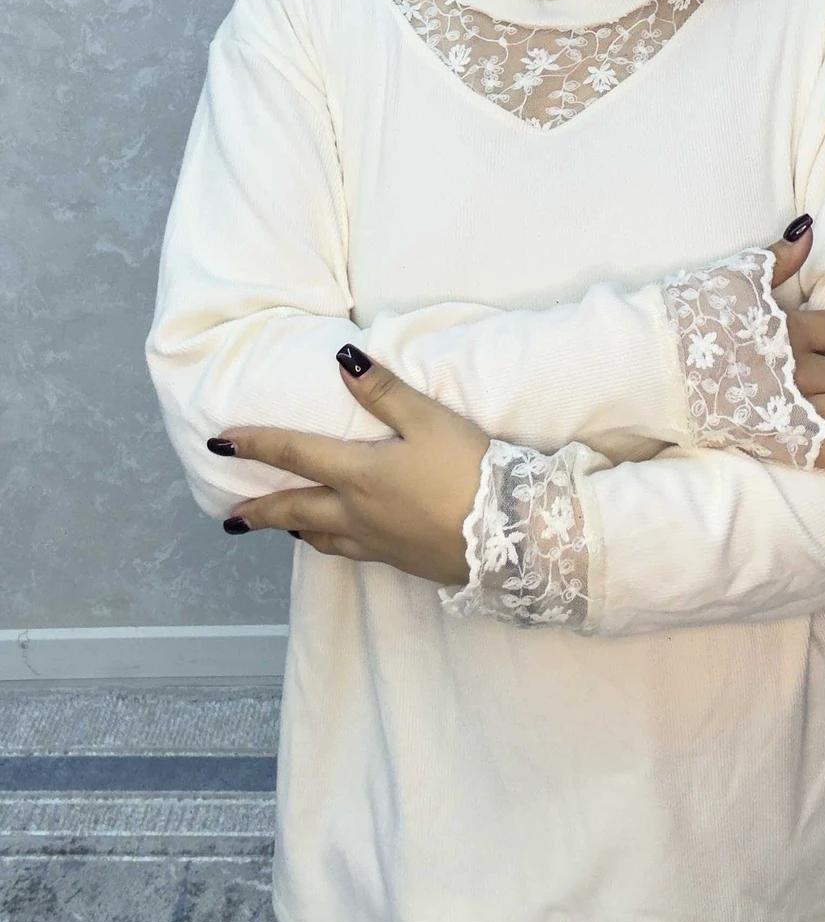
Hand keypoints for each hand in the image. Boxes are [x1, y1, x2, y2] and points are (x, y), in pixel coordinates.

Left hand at [207, 346, 491, 584]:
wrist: (508, 538)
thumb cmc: (469, 471)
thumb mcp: (430, 421)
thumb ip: (384, 393)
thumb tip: (342, 361)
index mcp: (358, 473)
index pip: (294, 454)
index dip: (255, 444)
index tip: (219, 442)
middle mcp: (356, 512)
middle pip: (294, 509)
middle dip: (258, 510)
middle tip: (229, 516)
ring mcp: (376, 541)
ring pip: (319, 536)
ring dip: (292, 529)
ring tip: (279, 525)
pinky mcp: (398, 560)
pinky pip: (348, 552)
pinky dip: (328, 544)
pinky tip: (334, 542)